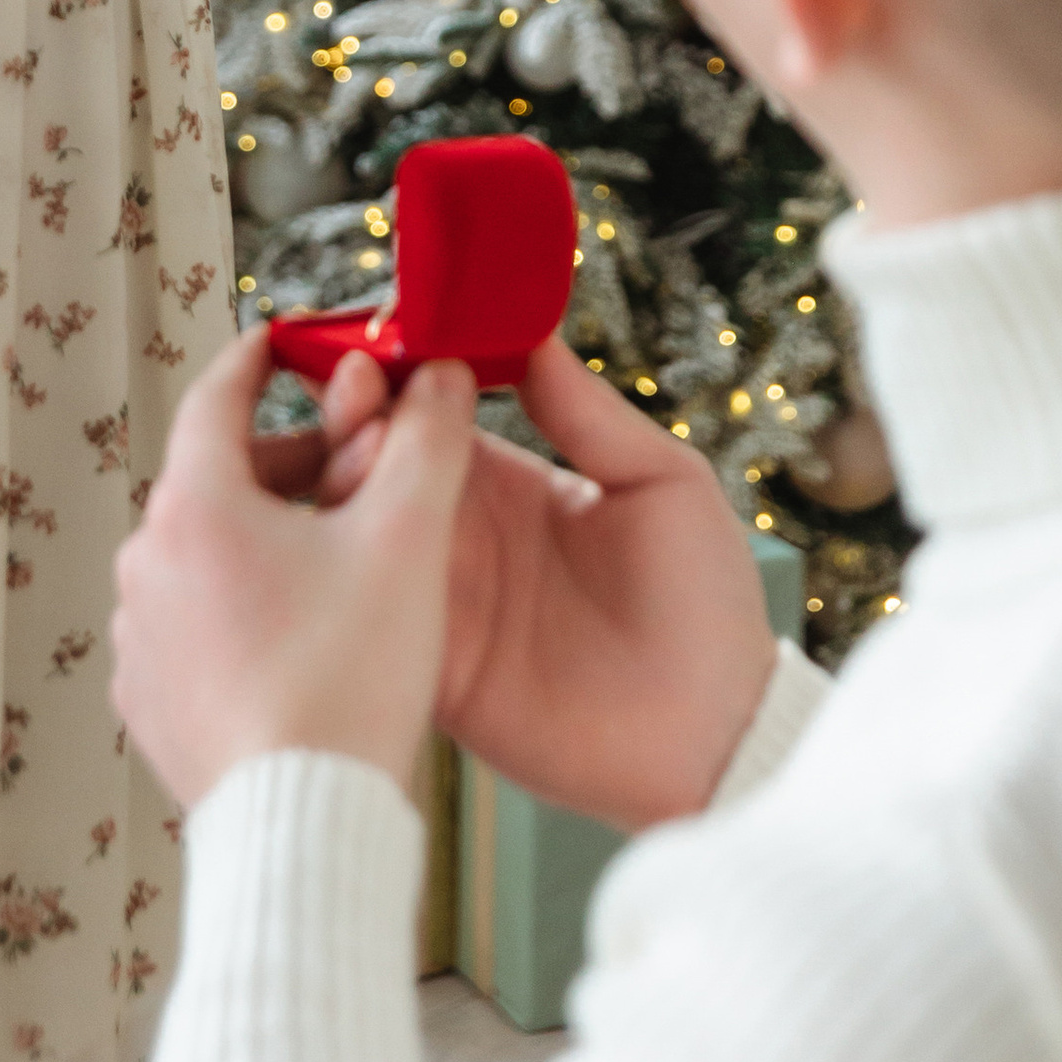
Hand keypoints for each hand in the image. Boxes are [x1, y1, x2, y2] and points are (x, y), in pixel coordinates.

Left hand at [109, 328, 477, 810]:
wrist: (304, 832)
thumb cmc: (351, 677)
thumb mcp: (408, 540)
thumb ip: (428, 439)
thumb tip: (443, 373)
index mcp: (193, 505)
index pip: (217, 395)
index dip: (258, 360)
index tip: (284, 341)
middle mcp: (145, 562)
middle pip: (219, 480)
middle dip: (291, 467)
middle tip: (358, 477)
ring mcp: (139, 639)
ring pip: (207, 555)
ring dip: (268, 542)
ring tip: (340, 566)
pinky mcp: (149, 703)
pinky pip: (196, 624)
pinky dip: (244, 609)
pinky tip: (303, 638)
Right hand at [317, 336, 776, 833]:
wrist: (716, 732)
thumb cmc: (705, 601)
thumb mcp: (660, 480)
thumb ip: (587, 413)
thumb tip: (531, 330)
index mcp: (508, 484)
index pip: (432, 416)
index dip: (403, 377)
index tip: (381, 340)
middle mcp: (462, 536)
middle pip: (383, 466)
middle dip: (357, 419)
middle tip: (353, 388)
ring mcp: (442, 603)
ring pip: (365, 533)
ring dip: (345, 484)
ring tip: (354, 447)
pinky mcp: (434, 669)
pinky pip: (376, 617)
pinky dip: (352, 577)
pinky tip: (350, 538)